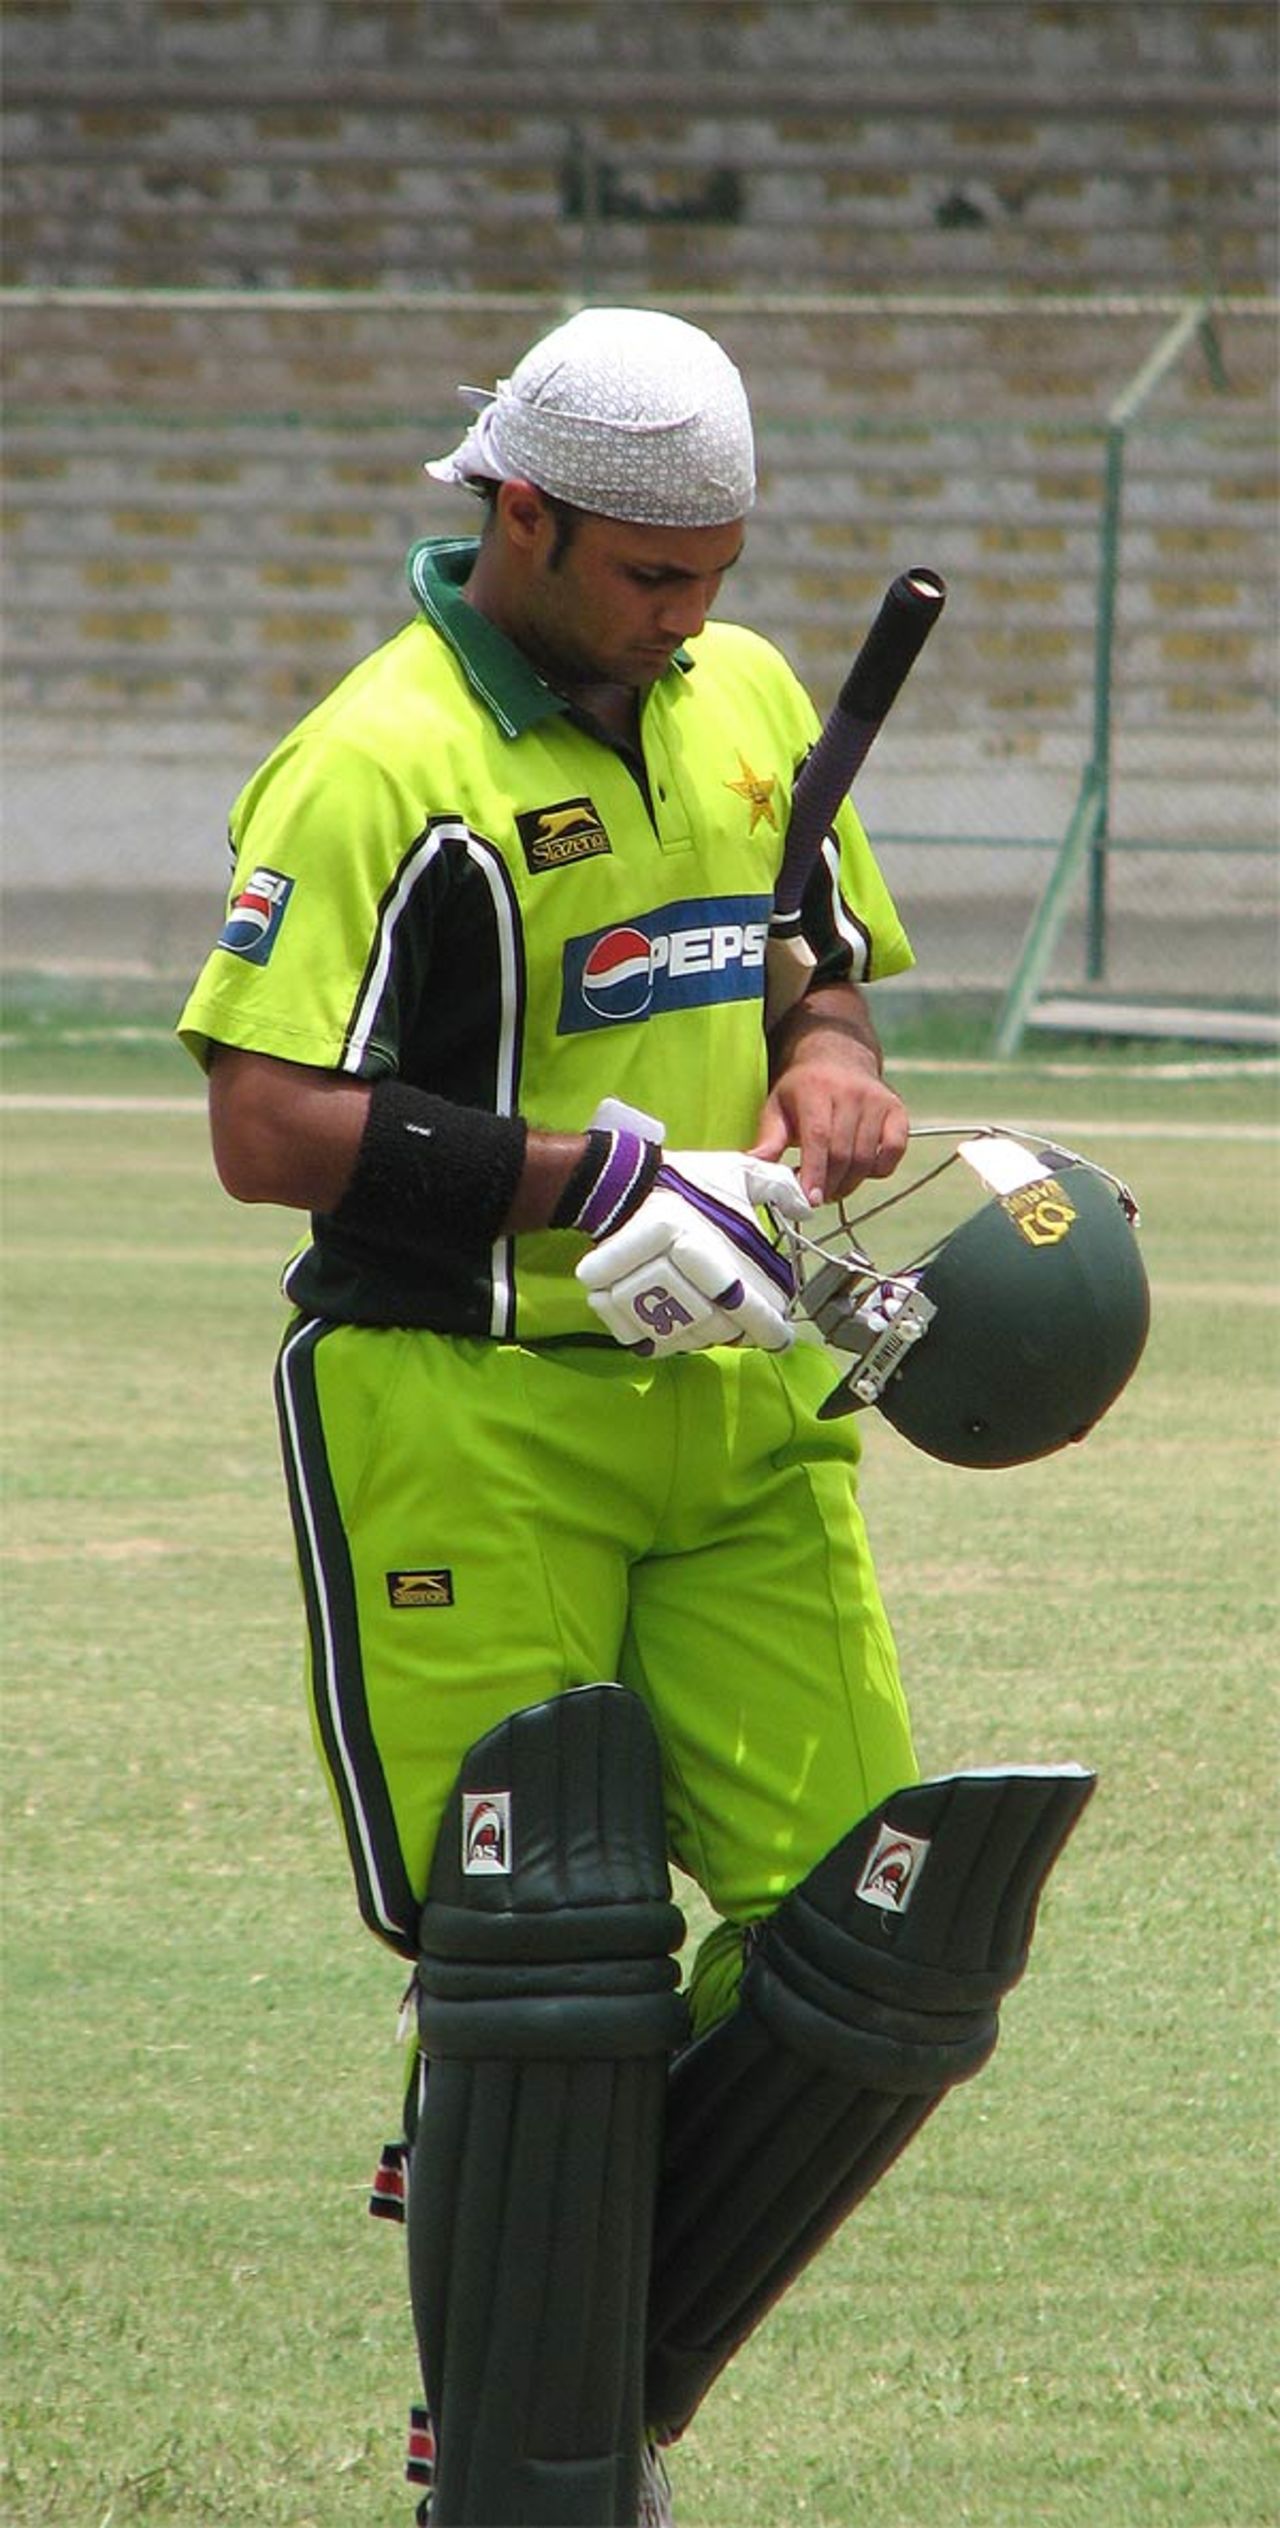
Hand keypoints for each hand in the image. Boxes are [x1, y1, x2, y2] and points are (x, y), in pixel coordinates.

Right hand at [575, 1150, 808, 1355]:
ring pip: (684, 1338)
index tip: (781, 1336)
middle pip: (716, 1327)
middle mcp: (663, 1268)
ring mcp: (630, 1289)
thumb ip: (778, 1186)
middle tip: (749, 1329)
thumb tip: (807, 1210)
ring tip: (715, 1324)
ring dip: (706, 1337)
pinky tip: (682, 1329)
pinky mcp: (609, 1302)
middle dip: (739, 1333)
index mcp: (696, 1241)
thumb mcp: (736, 1171)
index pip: (742, 1304)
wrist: (621, 1182)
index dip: (768, 1328)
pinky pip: (648, 1342)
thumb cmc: (685, 1182)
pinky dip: (669, 1342)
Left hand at [755, 987, 909, 1202]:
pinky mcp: (897, 1110)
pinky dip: (879, 1170)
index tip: (809, 1200)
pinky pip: (895, 1152)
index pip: (819, 1137)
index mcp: (816, 1089)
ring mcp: (878, 1101)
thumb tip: (752, 1170)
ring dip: (849, 1183)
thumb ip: (767, 1141)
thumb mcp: (776, 1108)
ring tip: (831, 1187)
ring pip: (867, 1158)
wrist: (837, 1056)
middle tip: (815, 1197)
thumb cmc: (801, 1090)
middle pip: (843, 1153)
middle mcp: (851, 1093)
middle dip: (828, 1184)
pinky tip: (859, 1171)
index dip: (815, 1172)